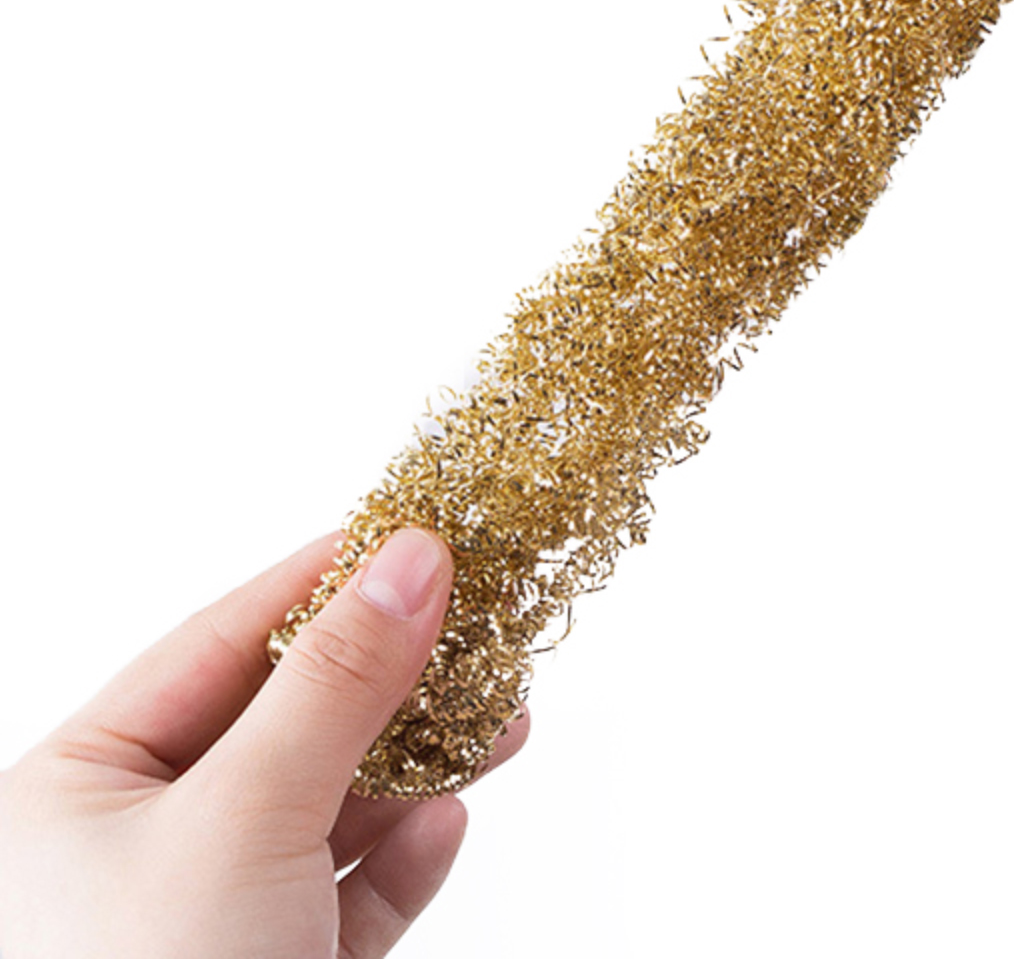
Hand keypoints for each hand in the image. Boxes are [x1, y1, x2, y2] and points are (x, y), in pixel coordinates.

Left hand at [0, 530, 526, 958]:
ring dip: (419, 763)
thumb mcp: (243, 816)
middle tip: (487, 618)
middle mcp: (133, 845)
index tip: (421, 530)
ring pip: (330, 803)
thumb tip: (413, 555)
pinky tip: (447, 821)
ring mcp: (204, 915)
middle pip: (290, 719)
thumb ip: (336, 681)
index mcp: (79, 788)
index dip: (326, 580)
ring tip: (503, 712)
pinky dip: (402, 859)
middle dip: (394, 677)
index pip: (221, 642)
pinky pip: (344, 893)